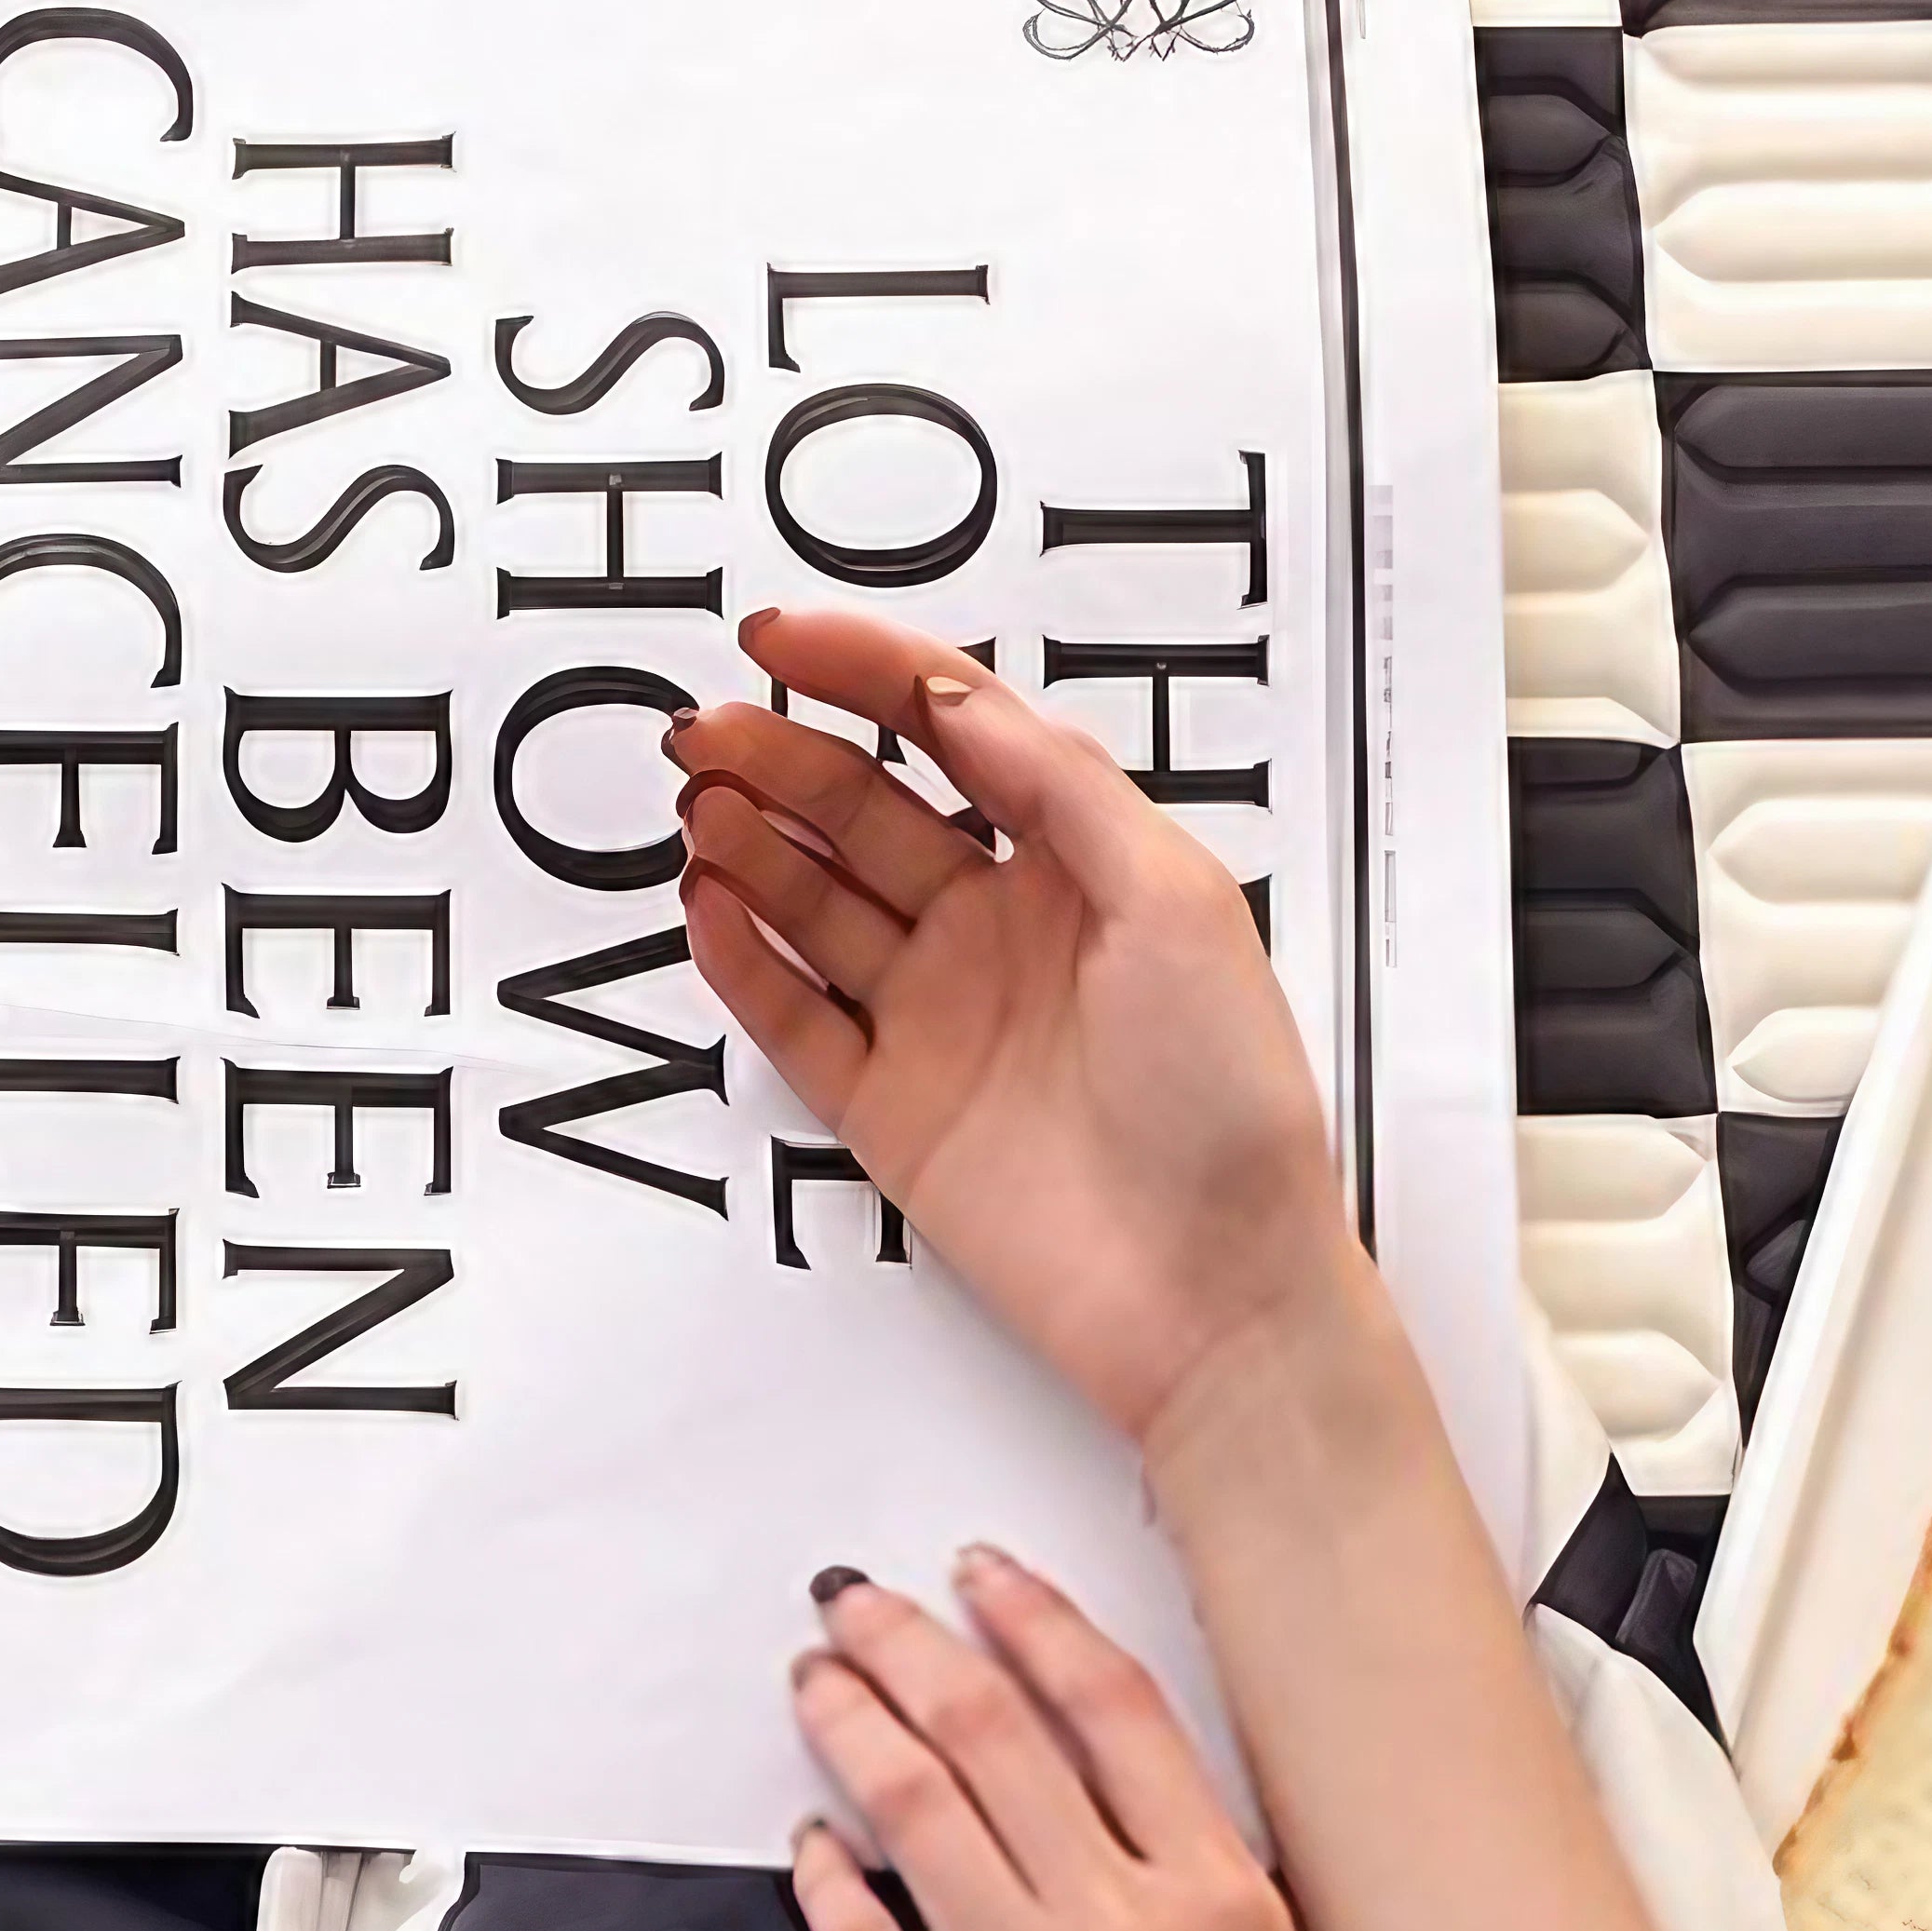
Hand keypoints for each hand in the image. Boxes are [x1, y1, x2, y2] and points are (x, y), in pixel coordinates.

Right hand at [675, 605, 1348, 1448]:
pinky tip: (709, 906)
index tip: (783, 640)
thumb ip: (1064, 791)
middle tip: (708, 729)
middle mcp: (998, 932)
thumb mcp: (1178, 902)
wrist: (1214, 1290)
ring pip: (816, 905)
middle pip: (865, 813)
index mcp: (1078, 868)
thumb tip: (963, 696)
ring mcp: (937, 1019)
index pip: (955, 735)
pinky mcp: (889, 1110)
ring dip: (753, 845)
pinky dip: (744, 962)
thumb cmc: (1229, 1101)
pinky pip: (794, 1018)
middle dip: (783, 757)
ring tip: (702, 806)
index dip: (868, 675)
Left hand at [788, 1551, 1396, 1930]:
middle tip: (855, 1602)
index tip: (983, 1575)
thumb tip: (1157, 1827)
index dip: (1034, 1620)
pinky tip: (809, 1841)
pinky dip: (826, 1874)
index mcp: (1227, 1908)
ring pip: (913, 1808)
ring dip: (851, 1724)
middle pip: (990, 1730)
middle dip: (906, 1643)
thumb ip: (1229, 1912)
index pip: (1113, 1706)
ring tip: (818, 1682)